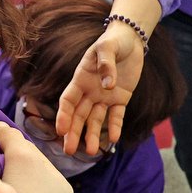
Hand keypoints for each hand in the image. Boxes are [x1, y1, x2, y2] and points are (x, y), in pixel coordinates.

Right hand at [56, 21, 143, 155]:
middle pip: (78, 115)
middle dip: (73, 133)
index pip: (68, 100)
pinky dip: (115, 127)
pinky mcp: (120, 99)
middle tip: (69, 150)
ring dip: (93, 135)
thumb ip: (106, 64)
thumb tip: (107, 86)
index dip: (63, 115)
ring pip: (95, 119)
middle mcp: (89, 91)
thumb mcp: (107, 47)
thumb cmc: (113, 41)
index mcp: (80, 79)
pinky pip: (116, 115)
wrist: (130, 40)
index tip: (61, 131)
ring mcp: (104, 97)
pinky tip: (115, 139)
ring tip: (92, 152)